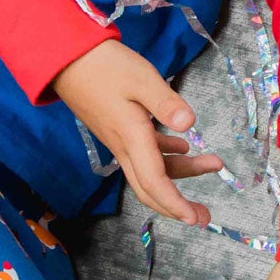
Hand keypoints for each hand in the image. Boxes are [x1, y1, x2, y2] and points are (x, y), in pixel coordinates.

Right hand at [49, 41, 219, 227]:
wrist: (68, 60)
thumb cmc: (106, 67)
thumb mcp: (142, 79)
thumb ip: (166, 102)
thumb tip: (189, 125)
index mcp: (132, 138)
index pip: (155, 181)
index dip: (174, 204)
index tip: (195, 219)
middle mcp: (124, 146)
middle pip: (151, 186)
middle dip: (177, 205)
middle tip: (204, 215)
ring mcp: (120, 140)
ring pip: (150, 170)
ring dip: (180, 173)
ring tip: (211, 165)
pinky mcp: (119, 129)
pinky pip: (144, 154)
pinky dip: (166, 156)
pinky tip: (183, 147)